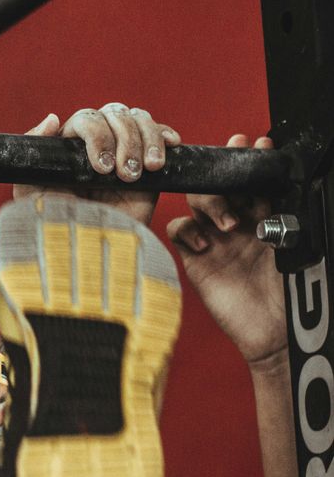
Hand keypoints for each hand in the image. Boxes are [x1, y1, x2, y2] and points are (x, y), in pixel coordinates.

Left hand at [14, 103, 180, 225]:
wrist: (88, 251)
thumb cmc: (55, 225)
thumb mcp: (31, 193)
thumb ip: (31, 156)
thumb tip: (52, 119)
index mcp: (69, 145)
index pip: (87, 119)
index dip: (98, 136)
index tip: (101, 168)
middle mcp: (96, 143)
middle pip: (115, 114)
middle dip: (124, 141)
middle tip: (124, 175)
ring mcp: (123, 151)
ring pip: (138, 119)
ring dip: (146, 139)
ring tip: (146, 169)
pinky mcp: (148, 166)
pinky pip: (160, 134)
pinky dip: (164, 134)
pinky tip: (168, 146)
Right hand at [167, 134, 285, 368]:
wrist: (275, 335)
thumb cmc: (293, 296)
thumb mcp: (298, 250)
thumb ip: (290, 222)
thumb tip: (295, 189)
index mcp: (266, 218)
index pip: (254, 179)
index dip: (253, 159)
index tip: (259, 142)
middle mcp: (239, 224)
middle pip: (221, 184)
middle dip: (226, 174)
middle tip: (235, 177)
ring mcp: (215, 240)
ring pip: (198, 201)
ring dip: (210, 203)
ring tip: (227, 222)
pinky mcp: (195, 259)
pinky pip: (179, 231)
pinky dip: (187, 230)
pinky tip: (204, 243)